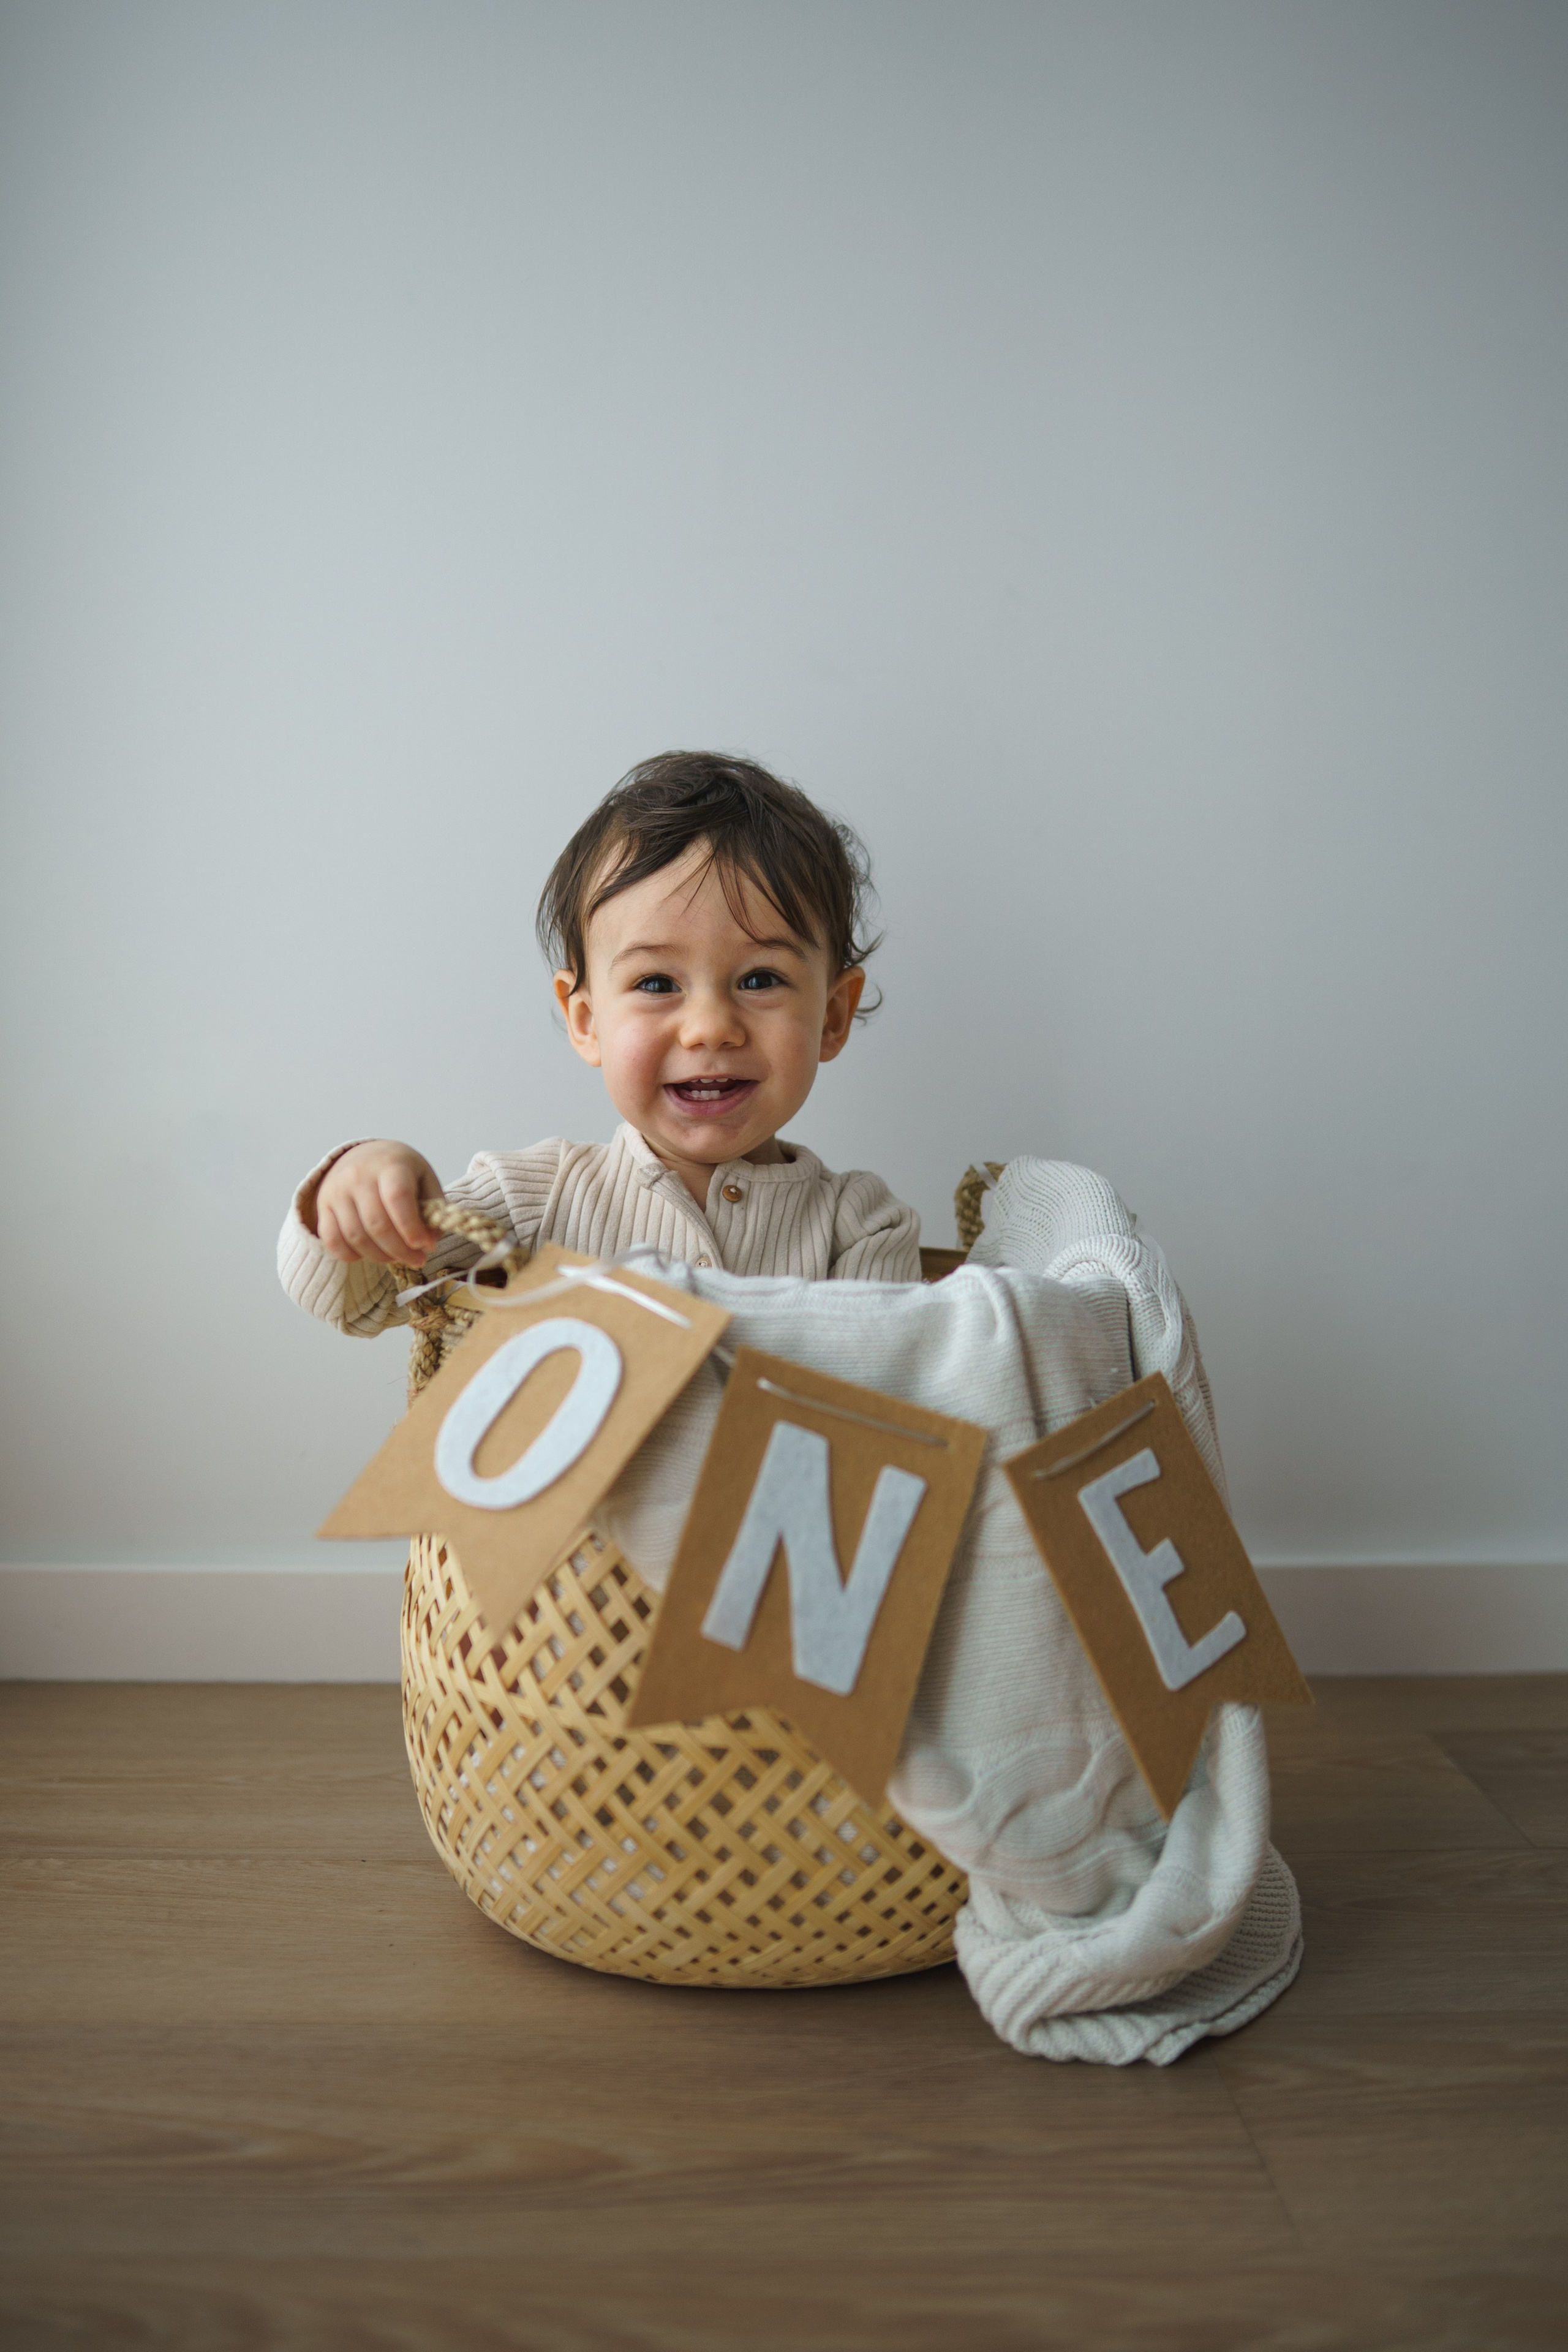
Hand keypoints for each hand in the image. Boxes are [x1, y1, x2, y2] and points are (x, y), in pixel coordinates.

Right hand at [312, 1141, 442, 1265]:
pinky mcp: (322, 1206)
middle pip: (377, 1224)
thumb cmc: (399, 1171)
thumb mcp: (424, 1179)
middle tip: (417, 1259)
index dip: (411, 1227)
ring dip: (380, 1256)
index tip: (424, 1246)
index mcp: (390, 1164)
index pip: (397, 1198)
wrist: (363, 1156)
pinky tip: (369, 1254)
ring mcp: (336, 1191)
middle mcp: (358, 1175)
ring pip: (356, 1237)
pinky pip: (332, 1241)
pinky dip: (351, 1256)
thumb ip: (433, 1208)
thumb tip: (429, 1242)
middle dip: (400, 1250)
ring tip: (396, 1257)